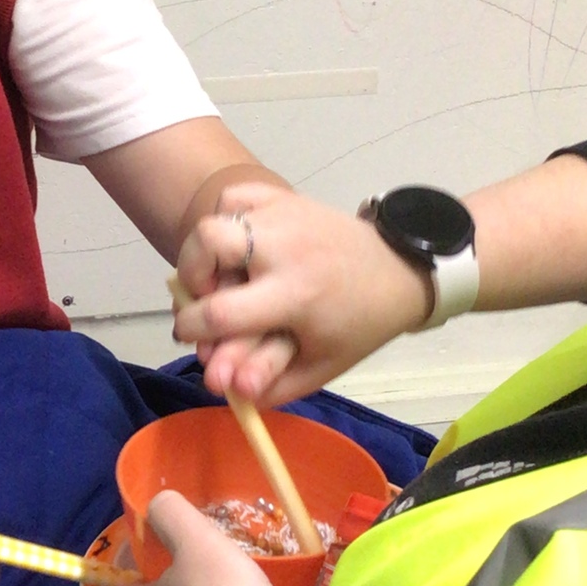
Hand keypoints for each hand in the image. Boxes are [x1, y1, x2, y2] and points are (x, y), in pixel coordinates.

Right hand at [171, 181, 433, 404]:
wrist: (398, 273)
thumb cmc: (356, 326)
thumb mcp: (319, 368)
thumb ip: (269, 385)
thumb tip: (221, 388)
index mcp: (295, 297)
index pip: (219, 312)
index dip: (190, 327)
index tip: (188, 333)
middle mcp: (284, 249)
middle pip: (206, 242)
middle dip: (189, 274)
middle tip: (203, 295)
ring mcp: (284, 216)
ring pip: (216, 218)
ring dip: (206, 251)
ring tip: (223, 273)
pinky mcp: (286, 197)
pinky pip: (236, 198)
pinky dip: (225, 219)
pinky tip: (238, 244)